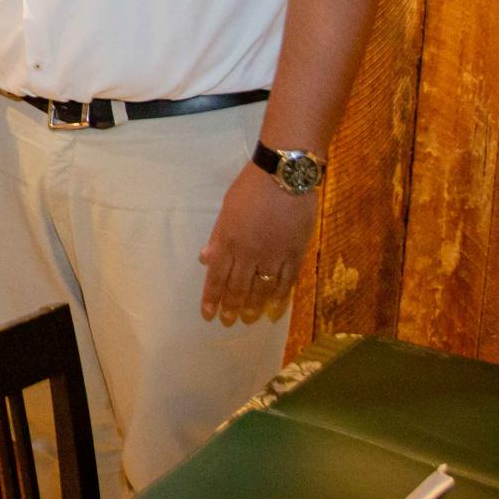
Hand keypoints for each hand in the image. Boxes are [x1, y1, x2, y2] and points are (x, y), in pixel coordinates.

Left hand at [199, 163, 317, 324]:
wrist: (285, 175)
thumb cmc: (251, 187)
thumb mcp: (227, 208)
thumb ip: (218, 236)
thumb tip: (204, 259)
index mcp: (228, 240)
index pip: (216, 276)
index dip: (212, 298)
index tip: (208, 314)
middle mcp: (249, 253)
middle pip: (238, 287)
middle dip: (231, 307)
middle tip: (228, 322)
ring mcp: (273, 255)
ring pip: (261, 290)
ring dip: (253, 308)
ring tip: (248, 320)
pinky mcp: (295, 254)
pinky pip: (286, 282)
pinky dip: (279, 299)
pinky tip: (274, 310)